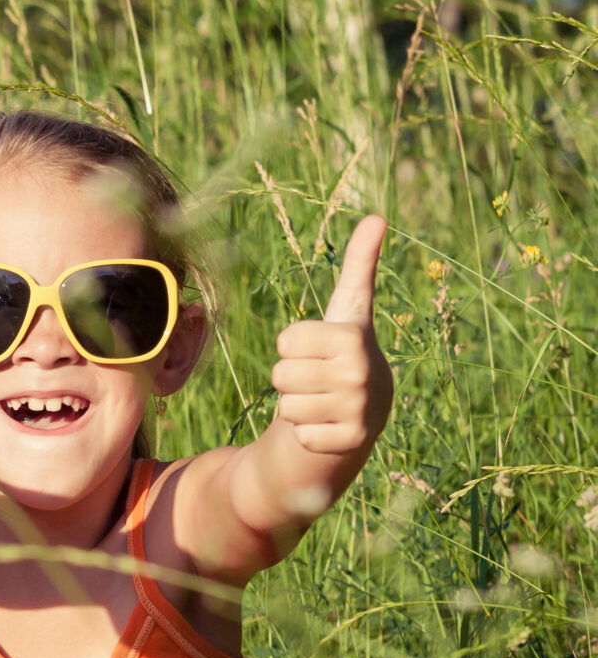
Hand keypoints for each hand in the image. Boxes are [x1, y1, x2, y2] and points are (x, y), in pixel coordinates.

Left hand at [270, 215, 392, 455]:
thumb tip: (378, 216)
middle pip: (280, 374)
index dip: (292, 345)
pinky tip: (327, 425)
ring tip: (323, 400)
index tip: (318, 348)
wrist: (364, 411)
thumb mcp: (349, 309)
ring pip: (285, 405)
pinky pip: (298, 435)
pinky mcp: (349, 441)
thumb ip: (359, 265)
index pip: (285, 341)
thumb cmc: (344, 353)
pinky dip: (306, 433)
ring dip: (297, 405)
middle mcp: (361, 374)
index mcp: (354, 338)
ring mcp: (358, 410)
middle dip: (290, 377)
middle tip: (318, 378)